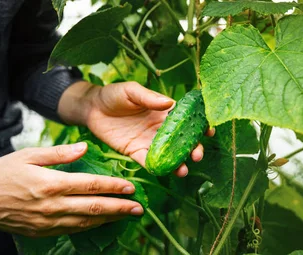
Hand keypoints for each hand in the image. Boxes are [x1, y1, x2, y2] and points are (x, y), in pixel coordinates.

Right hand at [0, 143, 142, 236]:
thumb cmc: (0, 173)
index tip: (131, 187)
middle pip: (94, 208)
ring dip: (108, 219)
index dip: (114, 187)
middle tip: (138, 208)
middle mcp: (52, 206)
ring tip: (125, 216)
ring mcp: (47, 223)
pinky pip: (72, 230)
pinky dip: (89, 227)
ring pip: (86, 223)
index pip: (92, 186)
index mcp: (51, 184)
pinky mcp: (41, 232)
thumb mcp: (28, 155)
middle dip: (119, 208)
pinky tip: (99, 222)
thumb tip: (85, 148)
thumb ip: (59, 154)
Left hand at [58, 81, 213, 176]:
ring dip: (178, 163)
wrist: (91, 108)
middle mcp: (160, 129)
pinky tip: (165, 172)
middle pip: (181, 141)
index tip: (210, 131)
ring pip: (168, 155)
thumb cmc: (113, 95)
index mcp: (163, 112)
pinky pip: (148, 162)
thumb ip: (148, 97)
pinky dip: (157, 168)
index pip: (186, 119)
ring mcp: (148, 141)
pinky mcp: (135, 152)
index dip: (200, 125)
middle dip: (192, 149)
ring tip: (184, 170)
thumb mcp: (131, 91)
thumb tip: (169, 103)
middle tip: (197, 155)